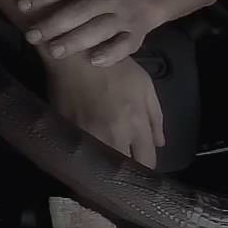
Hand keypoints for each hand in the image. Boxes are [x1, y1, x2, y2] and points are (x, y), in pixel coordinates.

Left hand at [18, 0, 165, 66]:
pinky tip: (93, 60)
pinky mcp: (135, 36)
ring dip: (77, 40)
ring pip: (100, 28)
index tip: (22, 4)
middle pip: (81, 10)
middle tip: (31, 36)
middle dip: (55, 22)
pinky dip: (111, 53)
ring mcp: (123, 17)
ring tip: (53, 51)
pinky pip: (124, 45)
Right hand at [46, 56, 164, 167]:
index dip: (147, 167)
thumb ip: (155, 117)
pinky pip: (81, 156)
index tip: (143, 164)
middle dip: (127, 171)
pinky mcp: (67, 135)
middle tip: (126, 168)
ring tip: (108, 165)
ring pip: (101, 167)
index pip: (147, 161)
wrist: (76, 57)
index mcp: (134, 123)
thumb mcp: (144, 85)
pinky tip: (89, 155)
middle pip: (123, 170)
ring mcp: (87, 137)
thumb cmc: (114, 67)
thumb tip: (159, 144)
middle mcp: (112, 135)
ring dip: (106, 168)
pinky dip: (87, 158)